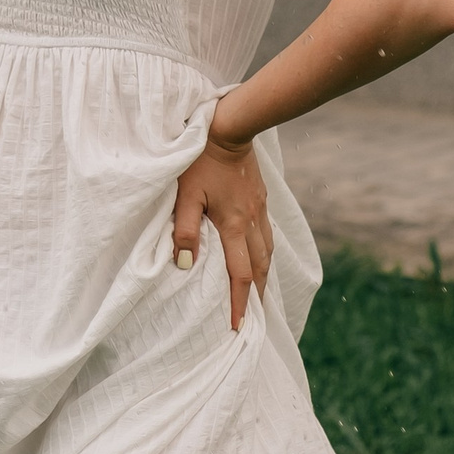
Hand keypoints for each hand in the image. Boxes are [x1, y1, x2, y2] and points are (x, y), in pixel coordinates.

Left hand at [171, 131, 272, 333]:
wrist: (230, 127)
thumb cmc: (200, 160)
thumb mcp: (185, 194)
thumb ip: (185, 229)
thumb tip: (185, 264)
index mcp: (233, 224)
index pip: (240, 274)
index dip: (238, 302)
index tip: (237, 325)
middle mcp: (252, 221)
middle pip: (261, 269)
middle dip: (258, 296)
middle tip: (254, 319)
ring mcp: (260, 210)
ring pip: (268, 252)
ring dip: (265, 277)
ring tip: (260, 295)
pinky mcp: (261, 199)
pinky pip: (267, 236)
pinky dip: (265, 255)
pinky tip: (260, 258)